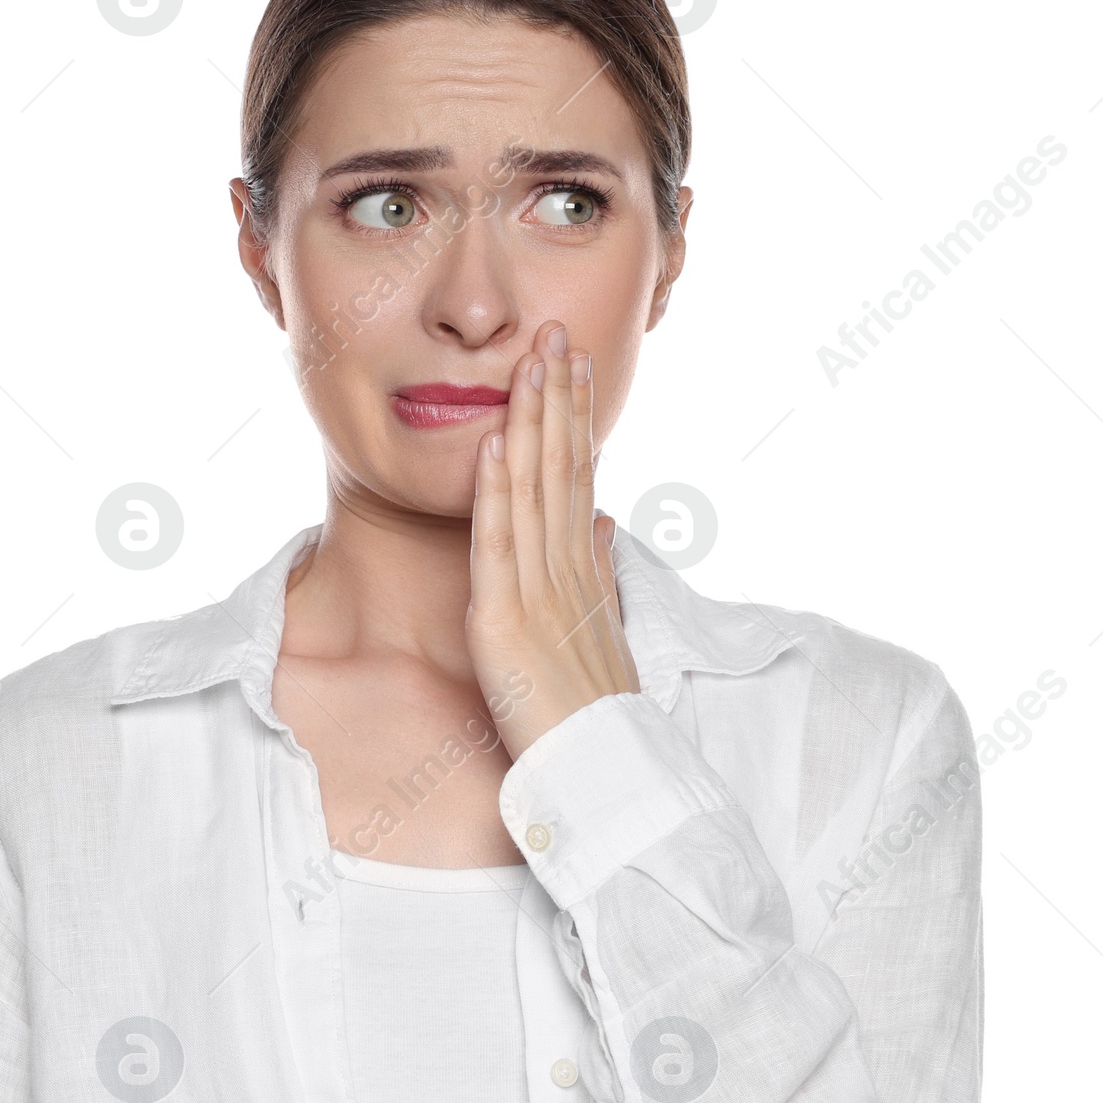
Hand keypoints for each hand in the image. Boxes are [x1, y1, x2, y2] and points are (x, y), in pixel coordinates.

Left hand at [467, 318, 640, 759]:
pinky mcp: (505, 621)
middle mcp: (565, 570)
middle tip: (557, 329)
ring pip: (535, 488)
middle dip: (558, 395)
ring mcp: (538, 592)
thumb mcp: (601, 632)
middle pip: (563, 466)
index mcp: (583, 570)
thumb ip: (600, 574)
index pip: (579, 475)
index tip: (574, 363)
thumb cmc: (597, 715)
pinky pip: (500, 543)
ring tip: (532, 359)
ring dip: (532, 419)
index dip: (575, 415)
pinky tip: (496, 440)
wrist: (603, 774)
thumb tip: (606, 521)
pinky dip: (496, 488)